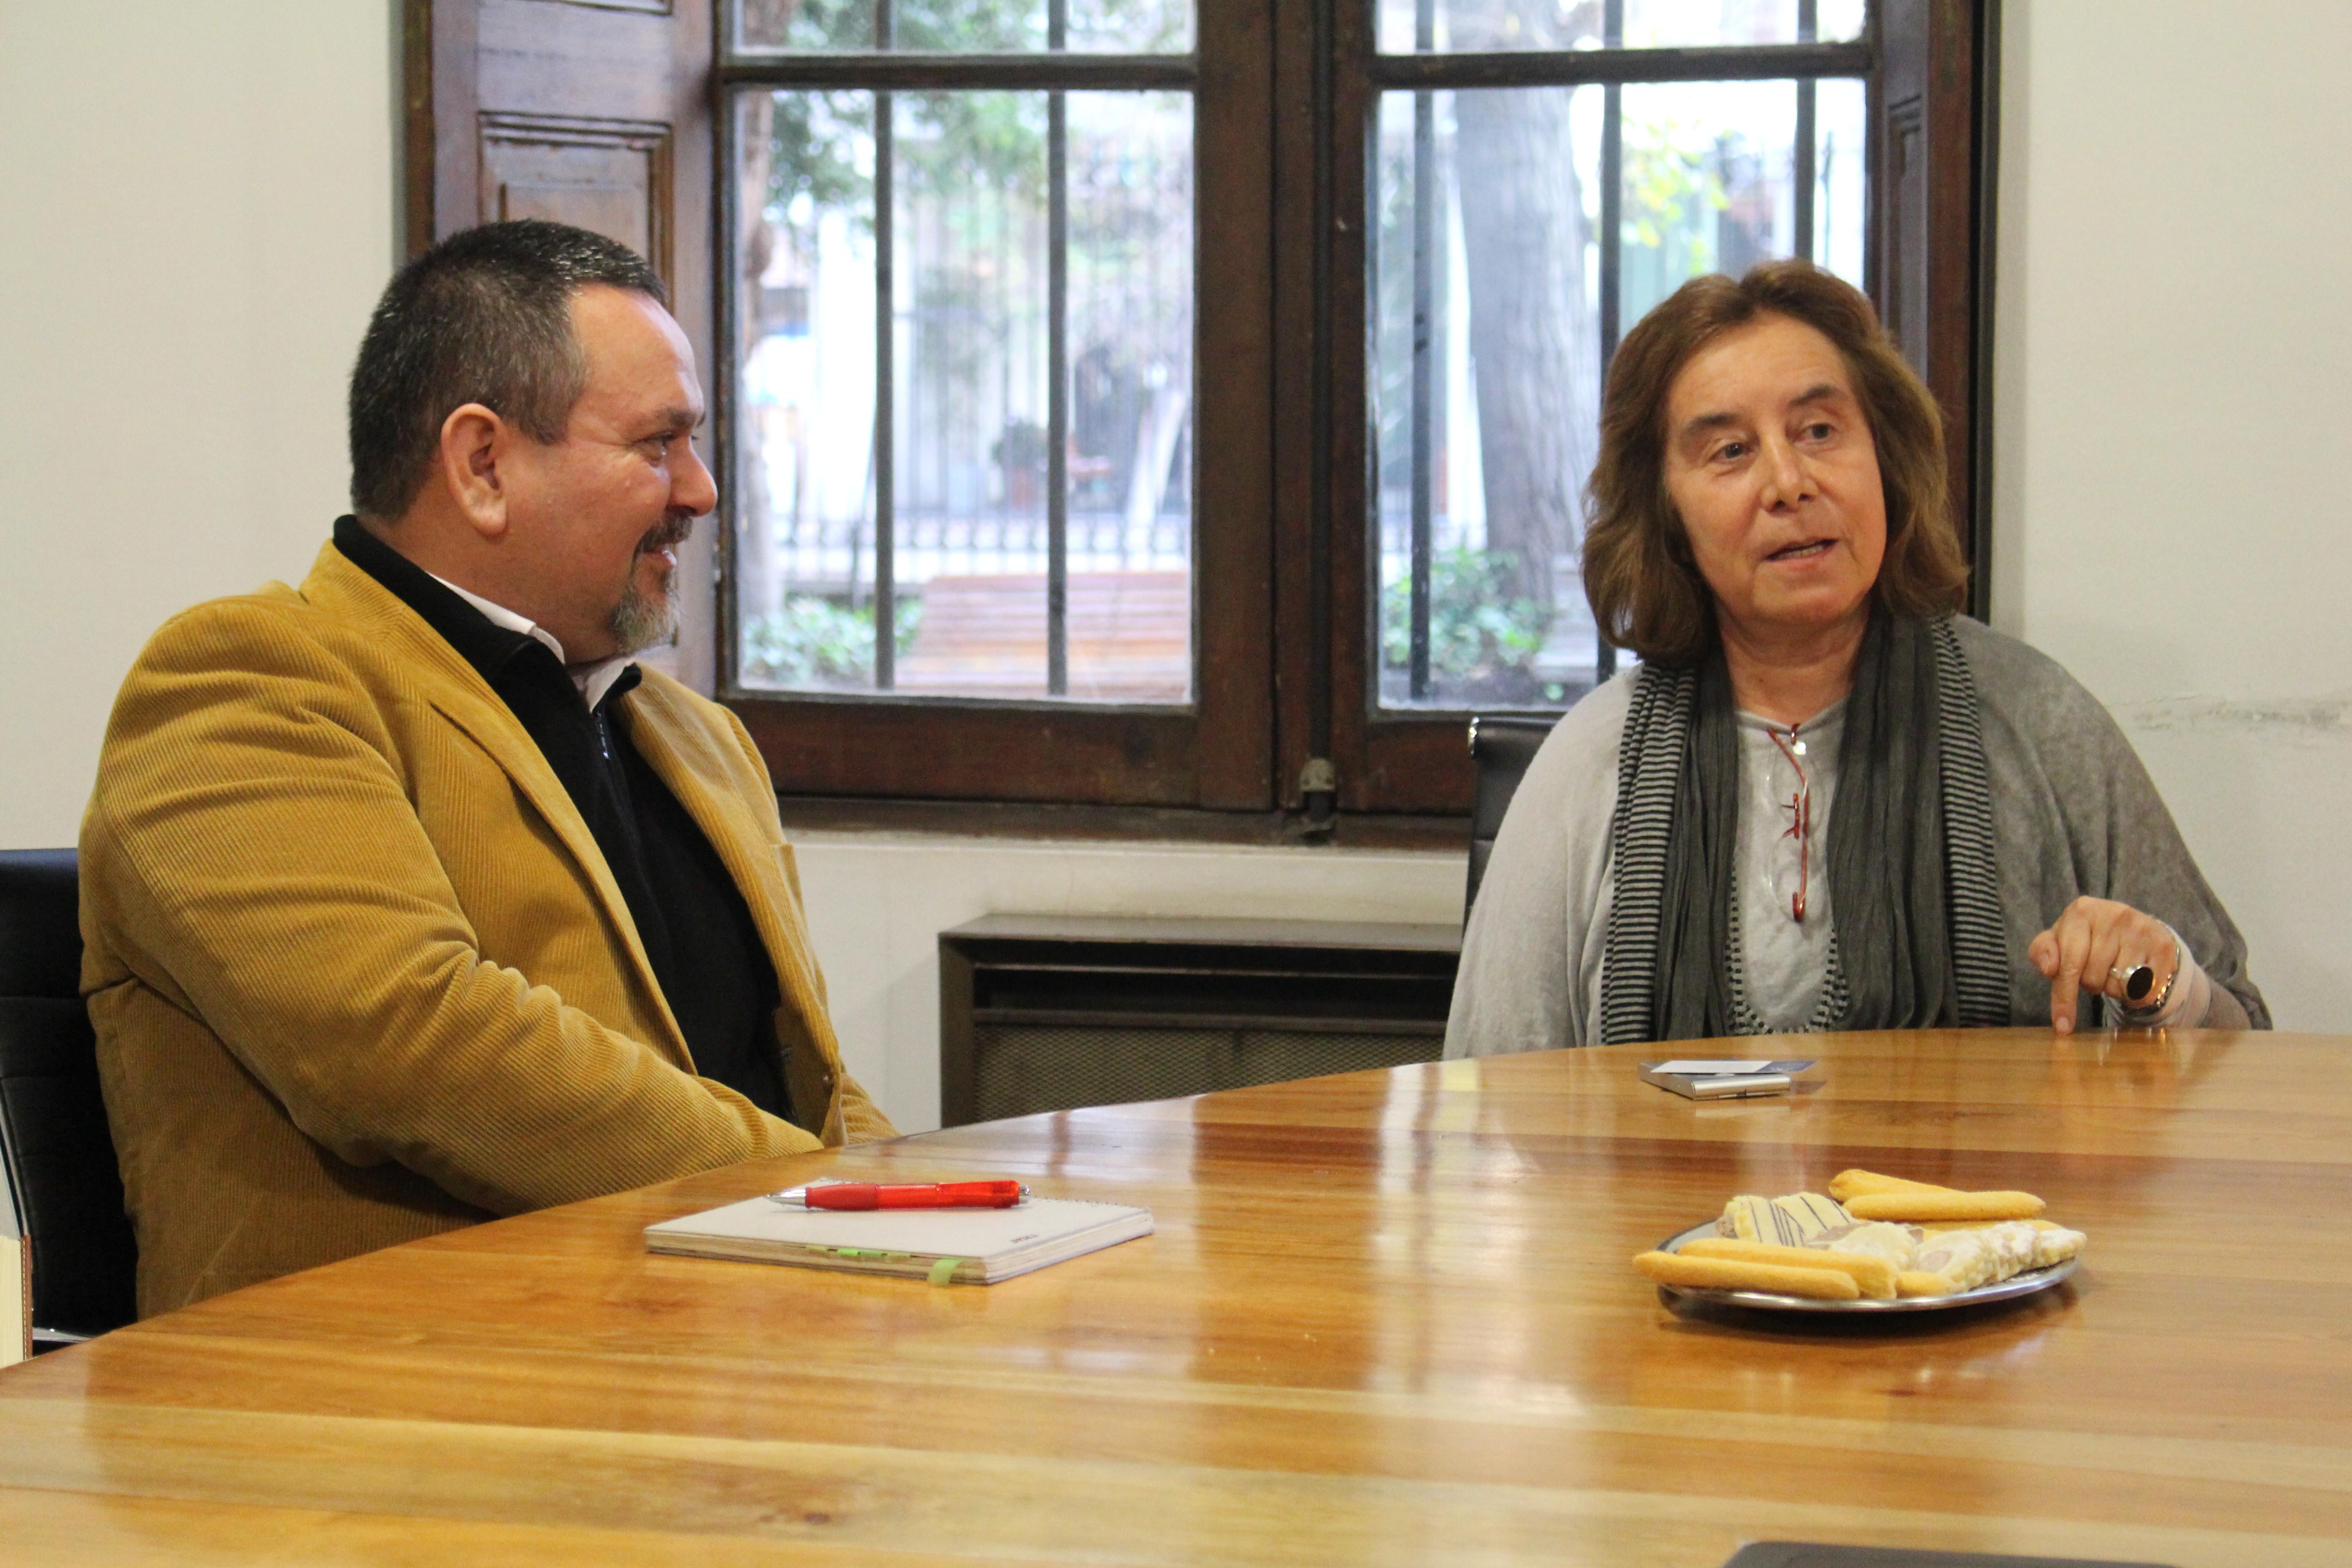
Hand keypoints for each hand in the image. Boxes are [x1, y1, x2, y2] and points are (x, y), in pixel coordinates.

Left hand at [2028, 896, 2177, 1034]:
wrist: (2130, 927)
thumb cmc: (2085, 939)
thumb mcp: (2058, 940)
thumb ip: (2042, 952)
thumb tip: (2048, 968)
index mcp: (2081, 911)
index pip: (2068, 964)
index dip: (2064, 997)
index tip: (2062, 1026)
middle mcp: (2113, 914)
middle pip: (2093, 978)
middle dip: (2091, 983)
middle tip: (2097, 969)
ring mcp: (2141, 929)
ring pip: (2119, 987)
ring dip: (2114, 988)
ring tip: (2116, 970)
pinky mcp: (2163, 945)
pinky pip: (2145, 992)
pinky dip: (2137, 995)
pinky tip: (2135, 977)